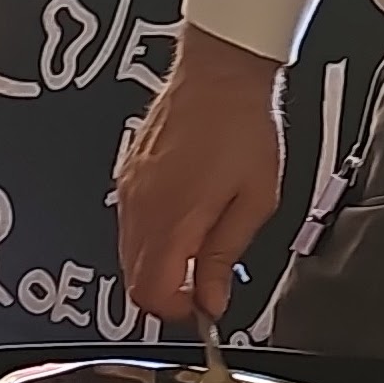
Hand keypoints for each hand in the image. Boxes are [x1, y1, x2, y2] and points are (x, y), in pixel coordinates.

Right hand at [117, 26, 284, 320]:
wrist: (222, 71)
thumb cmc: (243, 125)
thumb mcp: (254, 201)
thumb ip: (226, 255)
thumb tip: (211, 300)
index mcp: (171, 219)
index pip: (150, 294)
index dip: (178, 311)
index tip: (205, 305)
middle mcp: (140, 207)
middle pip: (134, 280)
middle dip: (168, 292)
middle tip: (206, 281)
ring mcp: (130, 188)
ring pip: (129, 254)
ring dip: (161, 264)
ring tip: (202, 245)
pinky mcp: (128, 173)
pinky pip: (130, 224)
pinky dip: (153, 237)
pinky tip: (187, 219)